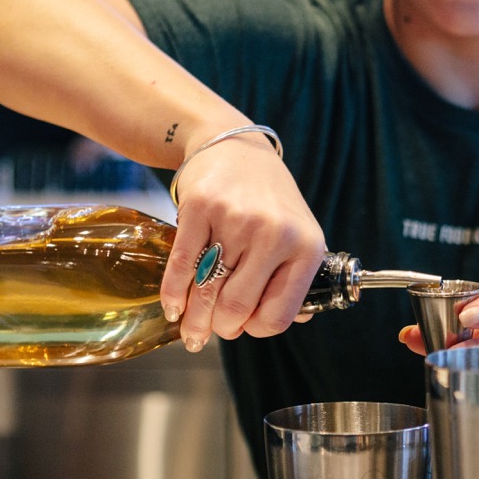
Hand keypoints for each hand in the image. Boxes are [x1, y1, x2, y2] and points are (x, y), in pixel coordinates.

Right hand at [159, 131, 326, 351]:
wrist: (235, 146)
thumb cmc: (268, 199)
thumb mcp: (298, 233)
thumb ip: (295, 278)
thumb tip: (291, 321)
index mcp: (306, 248)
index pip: (278, 314)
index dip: (256, 329)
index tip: (244, 327)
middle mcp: (274, 234)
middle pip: (237, 307)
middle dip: (220, 329)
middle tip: (210, 332)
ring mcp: (236, 220)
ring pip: (207, 291)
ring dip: (194, 320)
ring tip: (189, 332)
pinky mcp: (200, 208)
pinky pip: (182, 266)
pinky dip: (173, 294)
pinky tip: (172, 307)